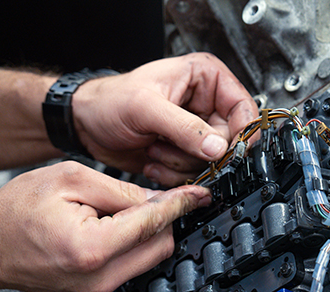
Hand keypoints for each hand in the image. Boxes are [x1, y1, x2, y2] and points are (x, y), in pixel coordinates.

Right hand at [0, 161, 210, 291]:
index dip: (180, 204)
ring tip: (123, 208)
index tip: (200, 194)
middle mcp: (100, 279)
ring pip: (150, 257)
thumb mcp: (67, 180)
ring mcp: (99, 290)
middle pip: (161, 246)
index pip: (153, 224)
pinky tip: (115, 224)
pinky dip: (134, 243)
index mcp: (92, 249)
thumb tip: (157, 199)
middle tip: (159, 194)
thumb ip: (119, 190)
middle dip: (165, 218)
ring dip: (150, 231)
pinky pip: (132, 265)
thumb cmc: (13, 214)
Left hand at [72, 53, 258, 186]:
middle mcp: (205, 104)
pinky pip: (194, 173)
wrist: (86, 123)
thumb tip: (218, 148)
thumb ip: (184, 128)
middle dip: (196, 152)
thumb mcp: (146, 109)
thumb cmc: (109, 101)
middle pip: (228, 142)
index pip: (243, 108)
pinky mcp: (184, 152)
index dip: (240, 134)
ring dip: (179, 163)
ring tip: (154, 148)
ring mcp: (195, 131)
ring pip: (211, 162)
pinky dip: (172, 174)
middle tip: (168, 144)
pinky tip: (152, 159)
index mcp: (205, 78)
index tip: (226, 153)